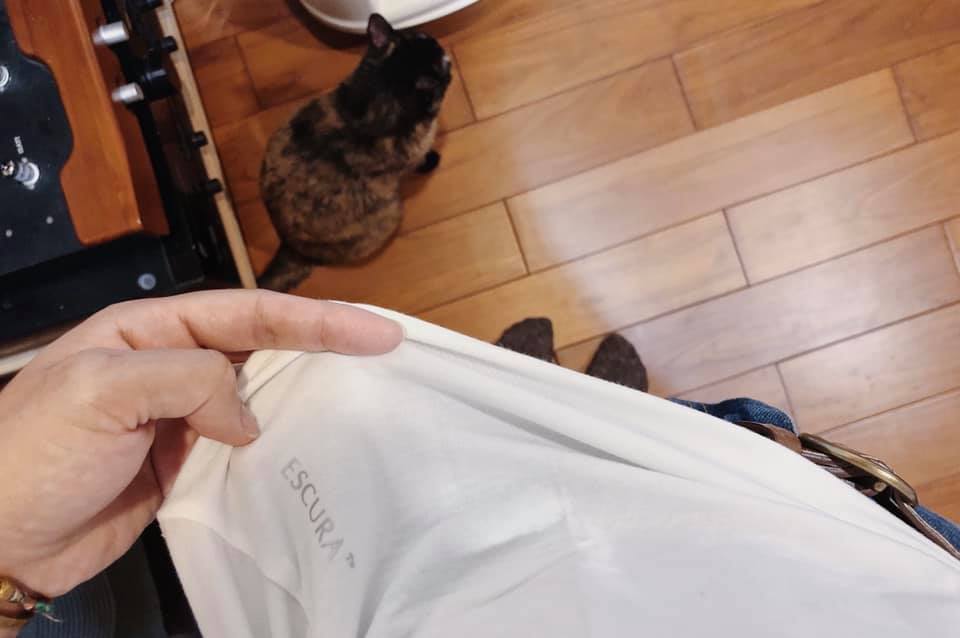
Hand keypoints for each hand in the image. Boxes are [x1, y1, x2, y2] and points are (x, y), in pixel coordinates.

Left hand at [0, 291, 401, 597]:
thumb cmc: (33, 455)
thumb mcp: (102, 390)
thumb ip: (189, 379)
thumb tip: (246, 416)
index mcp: (147, 330)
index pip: (246, 313)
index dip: (315, 318)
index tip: (374, 331)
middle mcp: (170, 365)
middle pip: (262, 345)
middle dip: (323, 344)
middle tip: (384, 348)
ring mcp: (179, 417)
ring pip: (258, 395)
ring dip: (305, 395)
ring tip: (361, 396)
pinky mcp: (185, 464)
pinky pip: (244, 446)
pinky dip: (279, 446)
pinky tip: (309, 448)